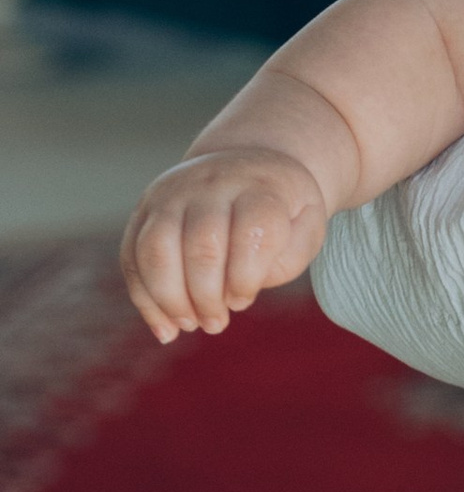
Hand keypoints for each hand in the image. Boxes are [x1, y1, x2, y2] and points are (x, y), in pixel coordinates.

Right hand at [120, 147, 330, 342]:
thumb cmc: (280, 209)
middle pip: (201, 245)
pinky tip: (165, 327)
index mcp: (259, 186)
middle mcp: (211, 184)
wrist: (246, 164)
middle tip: (216, 323)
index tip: (244, 298)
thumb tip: (234, 294)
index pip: (252, 231)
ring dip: (169, 299)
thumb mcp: (305, 228)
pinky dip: (144, 298)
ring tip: (189, 324)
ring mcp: (172, 194)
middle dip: (206, 297)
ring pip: (155, 250)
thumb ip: (285, 259)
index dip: (246, 277)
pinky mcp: (145, 210)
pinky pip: (132, 256)